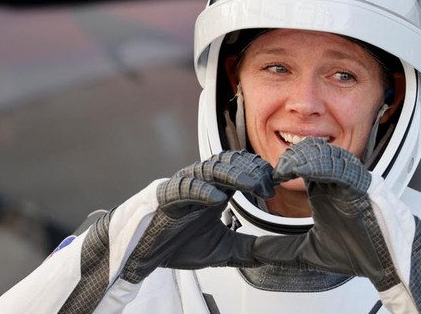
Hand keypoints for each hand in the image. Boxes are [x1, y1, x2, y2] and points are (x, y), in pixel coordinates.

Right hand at [121, 150, 274, 281]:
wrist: (144, 257)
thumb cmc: (178, 245)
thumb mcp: (222, 248)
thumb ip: (246, 246)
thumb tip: (272, 253)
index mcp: (214, 189)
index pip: (239, 167)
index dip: (258, 171)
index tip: (276, 185)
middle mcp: (200, 183)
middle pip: (228, 163)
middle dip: (251, 170)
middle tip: (268, 186)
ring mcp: (182, 187)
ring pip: (209, 170)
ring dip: (233, 175)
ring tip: (252, 184)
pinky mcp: (165, 198)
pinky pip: (183, 188)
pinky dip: (201, 191)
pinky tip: (217, 199)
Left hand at [251, 138, 402, 290]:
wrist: (388, 261)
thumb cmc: (361, 250)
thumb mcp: (308, 251)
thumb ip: (281, 249)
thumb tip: (254, 252)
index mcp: (325, 189)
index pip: (301, 164)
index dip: (281, 168)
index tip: (264, 182)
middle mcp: (337, 180)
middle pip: (310, 152)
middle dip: (288, 159)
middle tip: (270, 174)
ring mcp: (350, 179)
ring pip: (324, 153)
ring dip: (299, 159)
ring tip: (281, 171)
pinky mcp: (361, 185)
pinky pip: (339, 166)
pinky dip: (318, 165)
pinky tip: (300, 171)